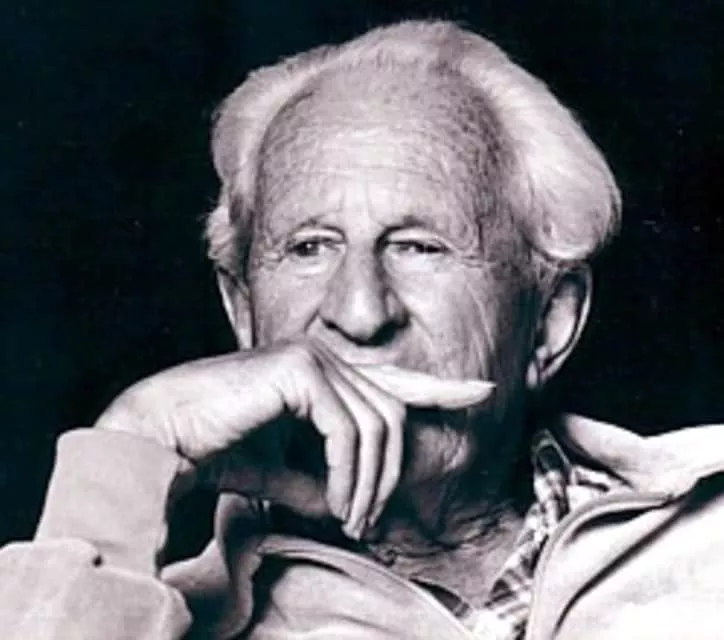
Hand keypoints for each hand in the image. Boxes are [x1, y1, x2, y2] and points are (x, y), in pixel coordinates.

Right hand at [95, 340, 492, 537]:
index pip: (395, 381)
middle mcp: (325, 358)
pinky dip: (349, 475)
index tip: (482, 392)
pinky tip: (336, 505)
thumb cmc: (219, 449)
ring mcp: (315, 358)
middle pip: (393, 416)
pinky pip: (348, 430)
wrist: (165, 435)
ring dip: (370, 484)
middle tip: (367, 523)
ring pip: (379, 425)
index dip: (441, 388)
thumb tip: (356, 503)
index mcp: (325, 374)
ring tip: (352, 520)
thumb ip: (324, 479)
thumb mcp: (285, 472)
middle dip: (391, 477)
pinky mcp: (300, 368)